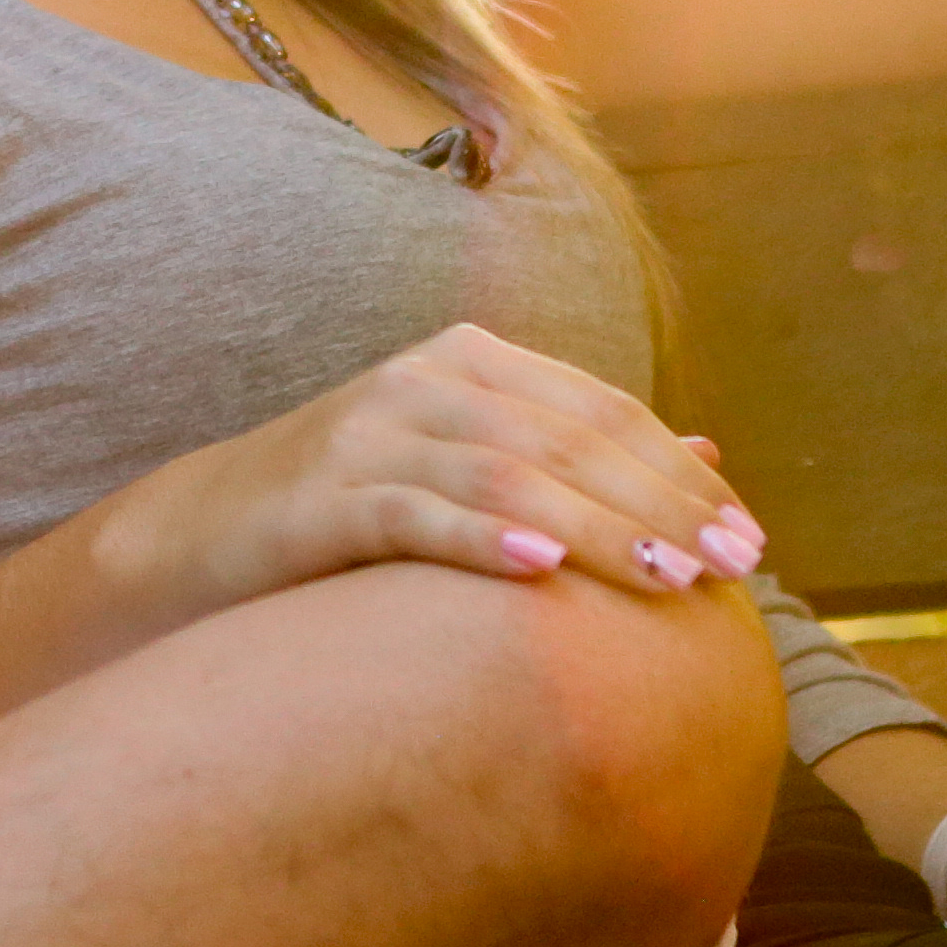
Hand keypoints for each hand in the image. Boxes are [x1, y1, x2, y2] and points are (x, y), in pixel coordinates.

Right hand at [102, 320, 763, 621]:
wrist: (197, 539)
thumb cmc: (353, 515)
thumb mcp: (470, 467)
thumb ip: (576, 454)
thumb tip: (707, 454)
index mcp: (472, 365)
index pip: (602, 411)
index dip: (679, 472)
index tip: (749, 540)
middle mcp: (427, 382)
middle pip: (568, 438)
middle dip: (660, 504)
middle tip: (733, 568)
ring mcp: (371, 433)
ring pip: (508, 473)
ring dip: (596, 527)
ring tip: (665, 580)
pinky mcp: (323, 495)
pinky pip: (416, 513)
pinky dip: (483, 538)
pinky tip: (540, 573)